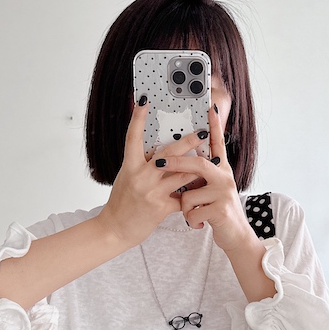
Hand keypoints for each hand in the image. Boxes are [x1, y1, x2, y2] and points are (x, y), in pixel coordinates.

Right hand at [96, 99, 207, 248]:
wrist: (115, 229)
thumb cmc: (122, 202)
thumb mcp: (128, 178)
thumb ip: (142, 165)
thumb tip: (160, 151)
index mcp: (130, 166)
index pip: (133, 137)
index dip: (138, 118)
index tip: (144, 100)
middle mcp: (140, 176)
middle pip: (168, 153)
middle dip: (187, 142)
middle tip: (202, 132)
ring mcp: (151, 192)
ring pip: (181, 174)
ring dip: (198, 167)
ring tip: (213, 160)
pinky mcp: (161, 208)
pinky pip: (183, 198)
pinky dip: (192, 194)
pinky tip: (202, 191)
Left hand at [157, 105, 254, 253]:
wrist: (237, 236)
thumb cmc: (218, 212)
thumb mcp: (212, 190)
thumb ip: (200, 176)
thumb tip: (180, 162)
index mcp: (221, 171)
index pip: (217, 144)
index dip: (214, 126)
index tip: (209, 108)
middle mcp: (225, 178)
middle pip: (198, 164)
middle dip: (176, 163)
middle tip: (157, 163)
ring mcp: (224, 193)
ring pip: (190, 194)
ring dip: (185, 207)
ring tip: (192, 213)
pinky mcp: (221, 209)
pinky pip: (193, 211)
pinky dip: (191, 219)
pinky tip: (199, 223)